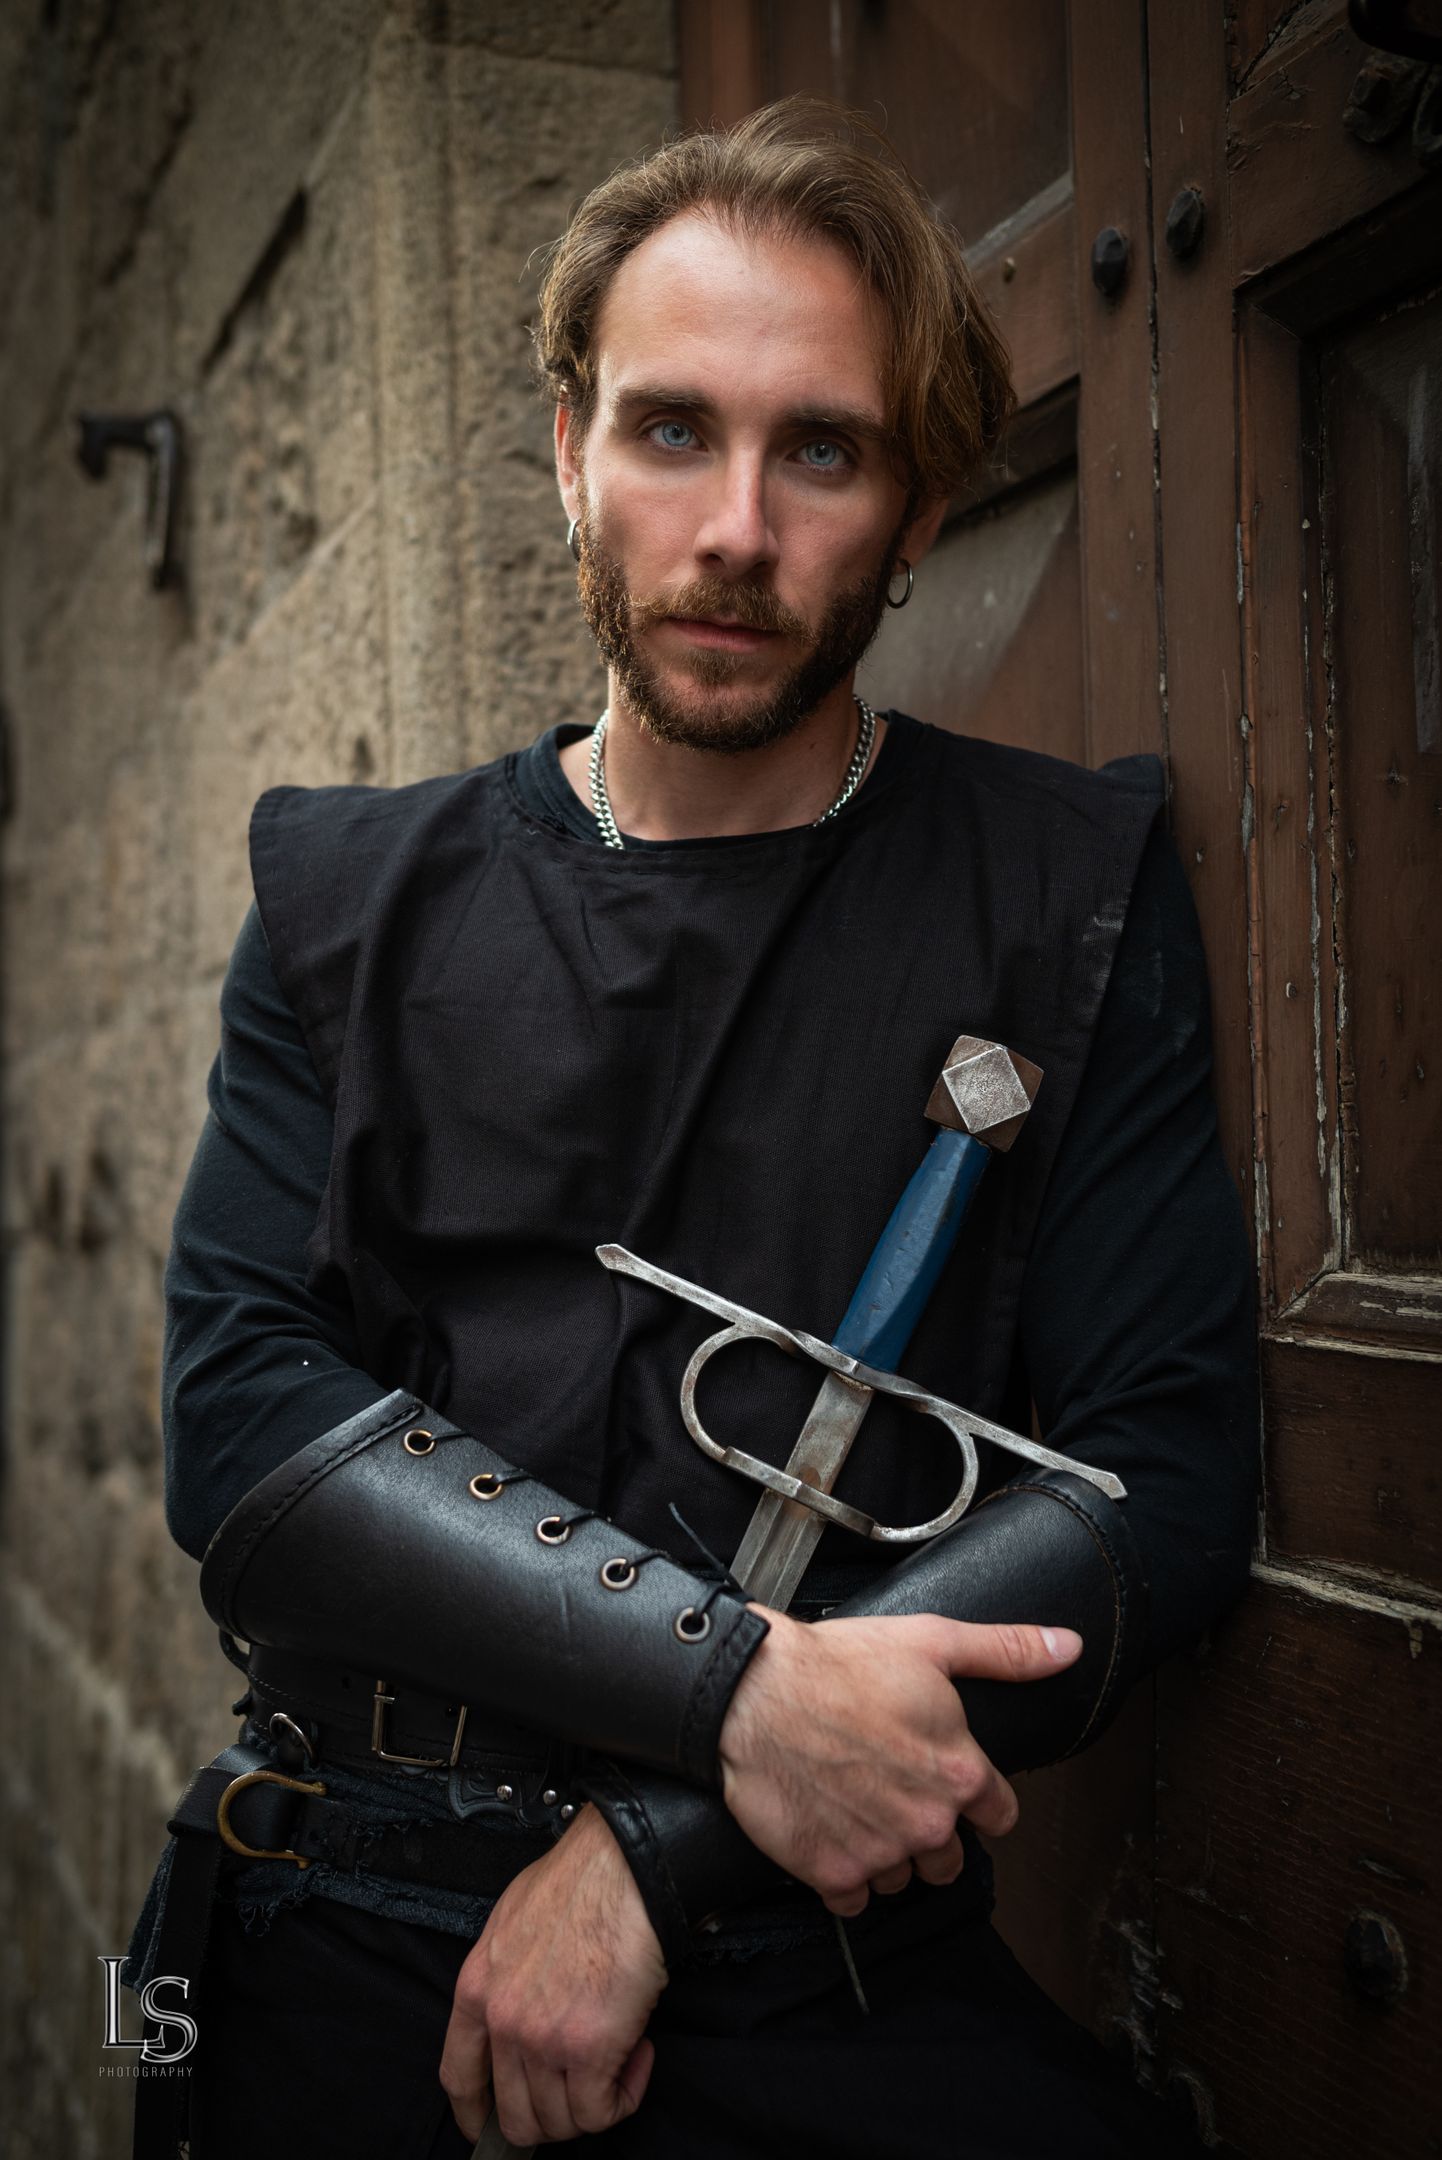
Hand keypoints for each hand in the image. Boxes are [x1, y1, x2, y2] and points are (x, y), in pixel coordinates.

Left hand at [440, 1804, 667, 2144]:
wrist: (622, 1868)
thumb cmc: (579, 1881)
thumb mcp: (511, 1922)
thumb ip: (504, 1975)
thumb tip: (522, 2004)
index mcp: (476, 1988)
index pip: (459, 2078)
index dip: (475, 2116)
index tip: (489, 2127)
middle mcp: (501, 2021)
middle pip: (515, 2116)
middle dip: (553, 2116)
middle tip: (584, 2088)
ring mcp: (542, 2039)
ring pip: (559, 2122)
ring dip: (594, 2103)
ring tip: (619, 2058)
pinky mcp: (588, 2049)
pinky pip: (600, 2111)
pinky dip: (624, 2096)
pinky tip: (638, 2055)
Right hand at [718, 1610, 1081, 1916]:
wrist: (754, 1693)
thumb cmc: (838, 1665)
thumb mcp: (931, 1643)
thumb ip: (1007, 1652)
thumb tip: (1068, 1647)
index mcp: (959, 1774)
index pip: (1000, 1815)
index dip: (979, 1799)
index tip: (952, 1785)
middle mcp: (927, 1823)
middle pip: (951, 1858)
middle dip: (931, 1831)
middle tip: (894, 1792)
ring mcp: (879, 1854)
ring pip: (902, 1878)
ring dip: (887, 1852)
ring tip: (857, 1807)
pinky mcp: (832, 1874)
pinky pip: (855, 1898)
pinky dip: (844, 1874)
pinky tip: (830, 1831)